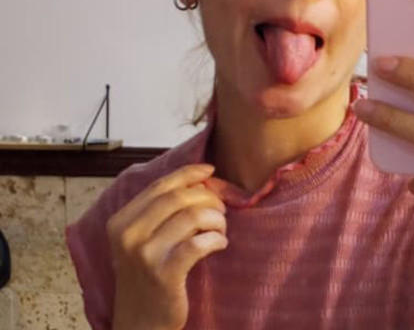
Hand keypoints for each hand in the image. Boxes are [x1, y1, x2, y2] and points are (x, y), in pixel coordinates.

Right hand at [107, 164, 227, 329]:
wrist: (140, 322)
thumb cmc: (147, 275)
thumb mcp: (142, 240)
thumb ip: (161, 211)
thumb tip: (200, 179)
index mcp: (120, 221)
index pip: (160, 185)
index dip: (189, 173)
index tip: (210, 171)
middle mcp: (128, 235)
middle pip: (179, 197)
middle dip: (208, 197)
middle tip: (221, 209)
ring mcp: (145, 255)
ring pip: (193, 216)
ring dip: (217, 219)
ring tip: (220, 229)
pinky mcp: (165, 274)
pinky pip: (200, 243)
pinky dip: (217, 239)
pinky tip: (220, 244)